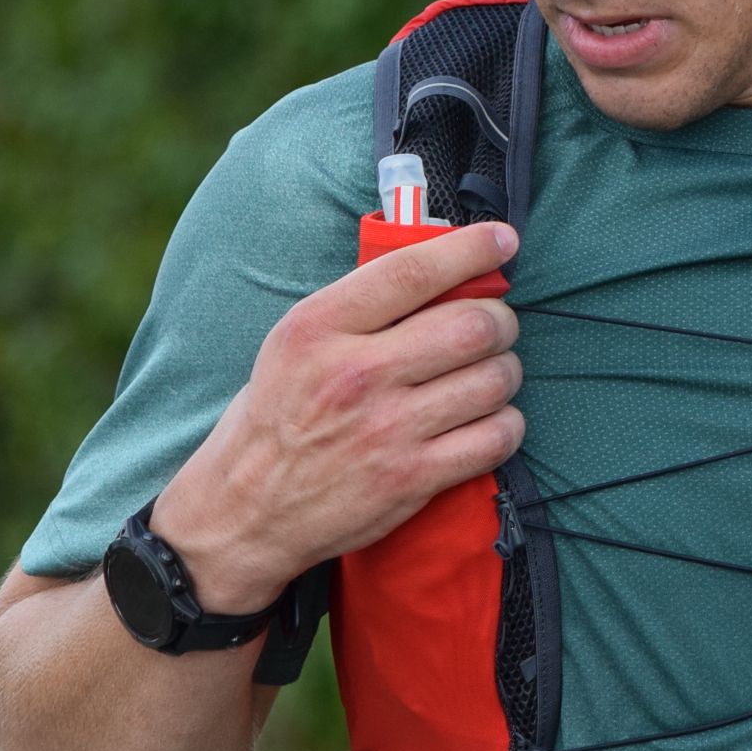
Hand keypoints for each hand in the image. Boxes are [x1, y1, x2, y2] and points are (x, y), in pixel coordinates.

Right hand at [153, 221, 524, 611]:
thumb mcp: (295, 343)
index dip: (471, 249)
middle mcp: (355, 373)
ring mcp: (387, 429)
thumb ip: (360, 305)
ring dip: (505, 373)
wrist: (245, 511)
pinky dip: (505, 425)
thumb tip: (442, 267)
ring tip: (489, 376)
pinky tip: (488, 421)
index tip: (502, 239)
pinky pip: (496, 438)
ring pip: (494, 379)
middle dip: (500, 321)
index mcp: (319, 327)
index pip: (413, 271)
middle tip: (495, 327)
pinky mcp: (411, 478)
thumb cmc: (279, 416)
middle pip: (473, 325)